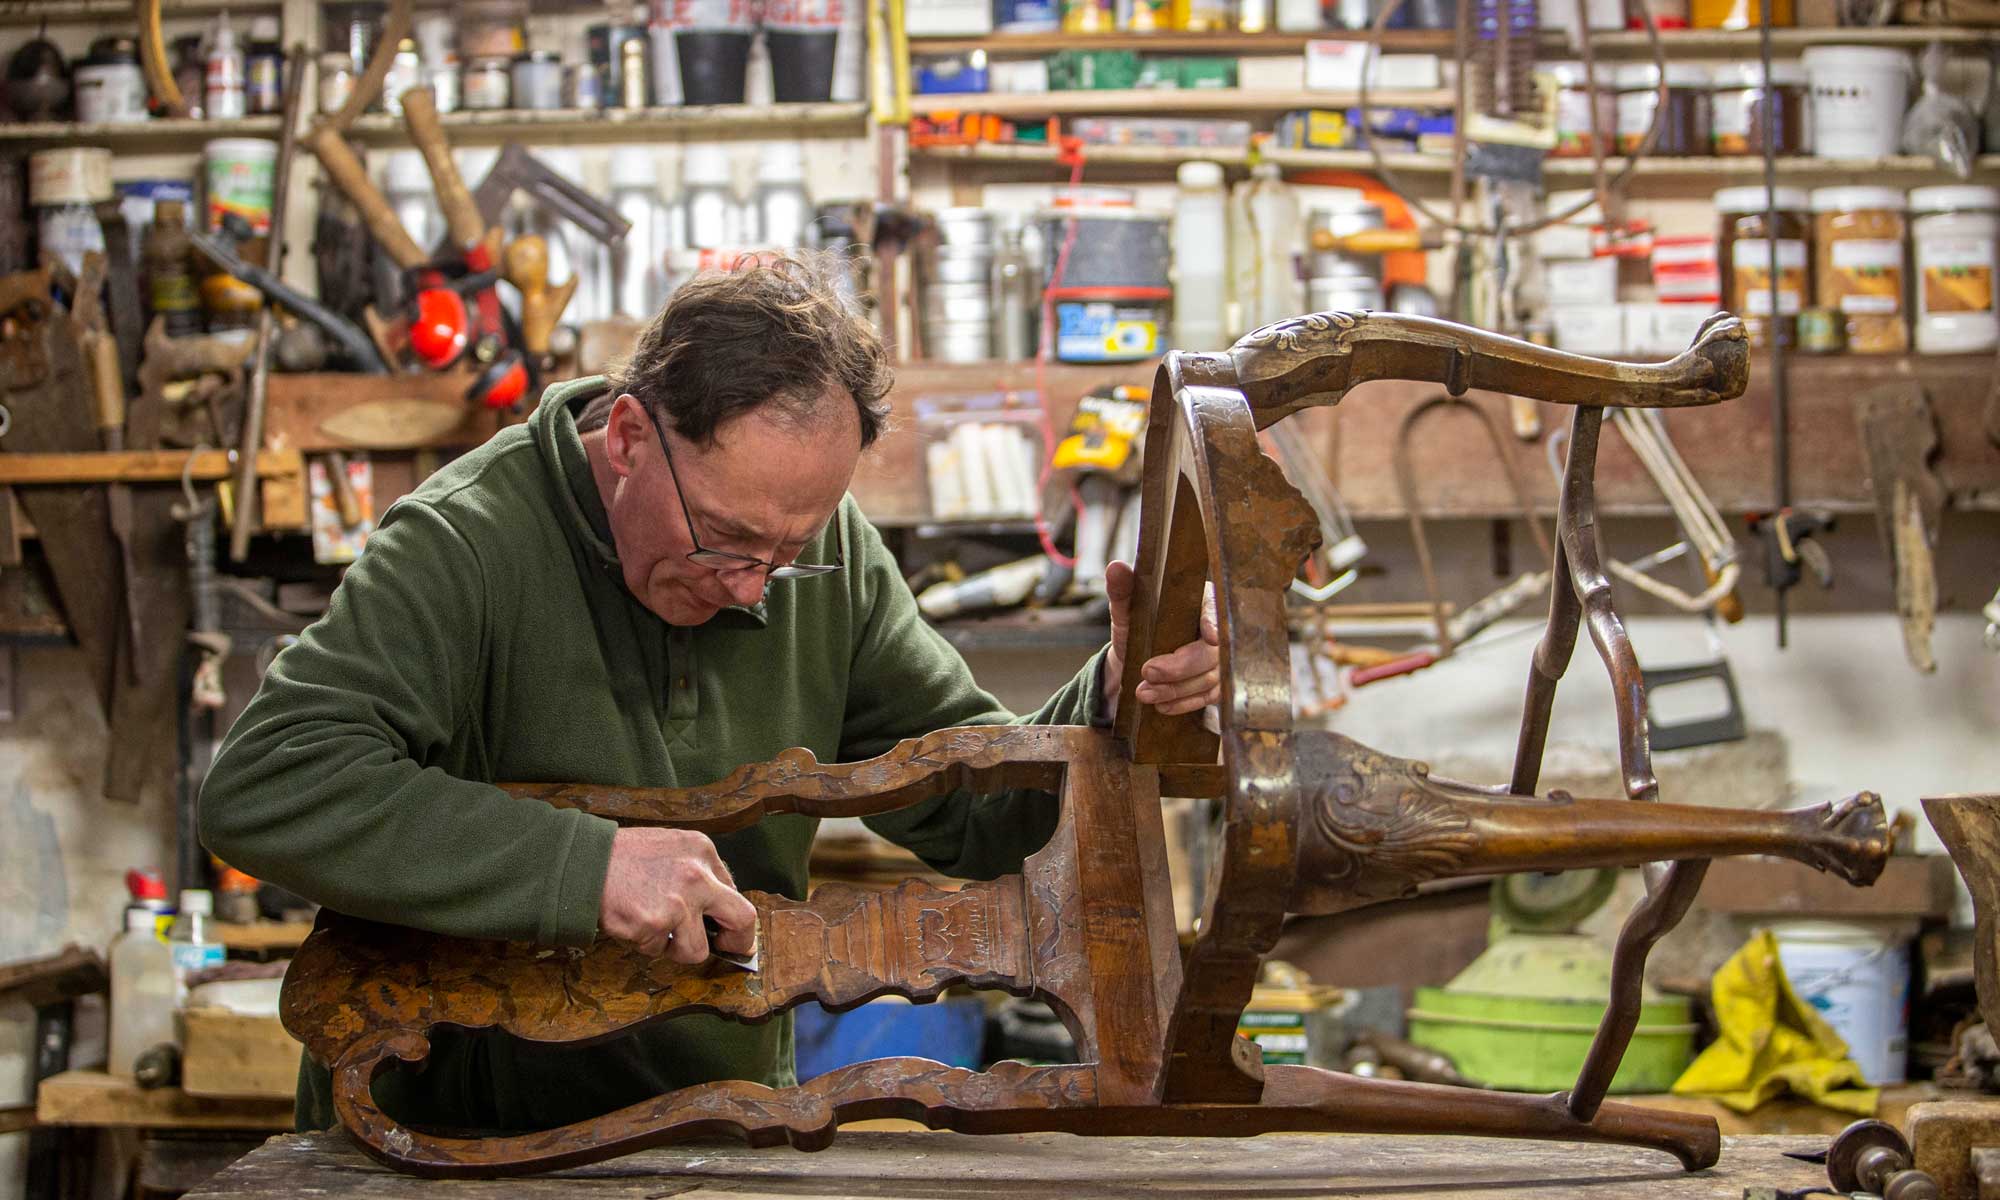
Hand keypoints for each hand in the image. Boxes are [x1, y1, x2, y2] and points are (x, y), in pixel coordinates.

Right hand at [599, 827, 758, 963]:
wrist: (586, 861)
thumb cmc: (625, 856)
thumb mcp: (673, 846)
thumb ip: (698, 870)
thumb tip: (718, 905)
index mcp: (703, 852)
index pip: (736, 892)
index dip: (734, 918)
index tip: (732, 933)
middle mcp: (697, 877)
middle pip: (742, 920)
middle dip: (738, 942)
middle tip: (728, 950)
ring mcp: (678, 904)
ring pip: (696, 950)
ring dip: (676, 948)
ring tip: (654, 930)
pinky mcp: (655, 926)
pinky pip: (659, 951)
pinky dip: (646, 944)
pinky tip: (634, 922)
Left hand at [1102, 561, 1220, 718]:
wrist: (1135, 660)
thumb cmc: (1137, 626)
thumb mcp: (1126, 609)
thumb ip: (1123, 590)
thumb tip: (1116, 568)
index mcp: (1198, 601)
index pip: (1213, 609)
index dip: (1214, 622)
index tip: (1210, 637)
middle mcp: (1215, 630)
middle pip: (1211, 652)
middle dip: (1180, 667)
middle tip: (1148, 671)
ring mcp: (1218, 660)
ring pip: (1209, 679)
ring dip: (1176, 689)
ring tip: (1144, 693)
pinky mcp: (1215, 684)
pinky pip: (1207, 698)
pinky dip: (1183, 703)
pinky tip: (1162, 705)